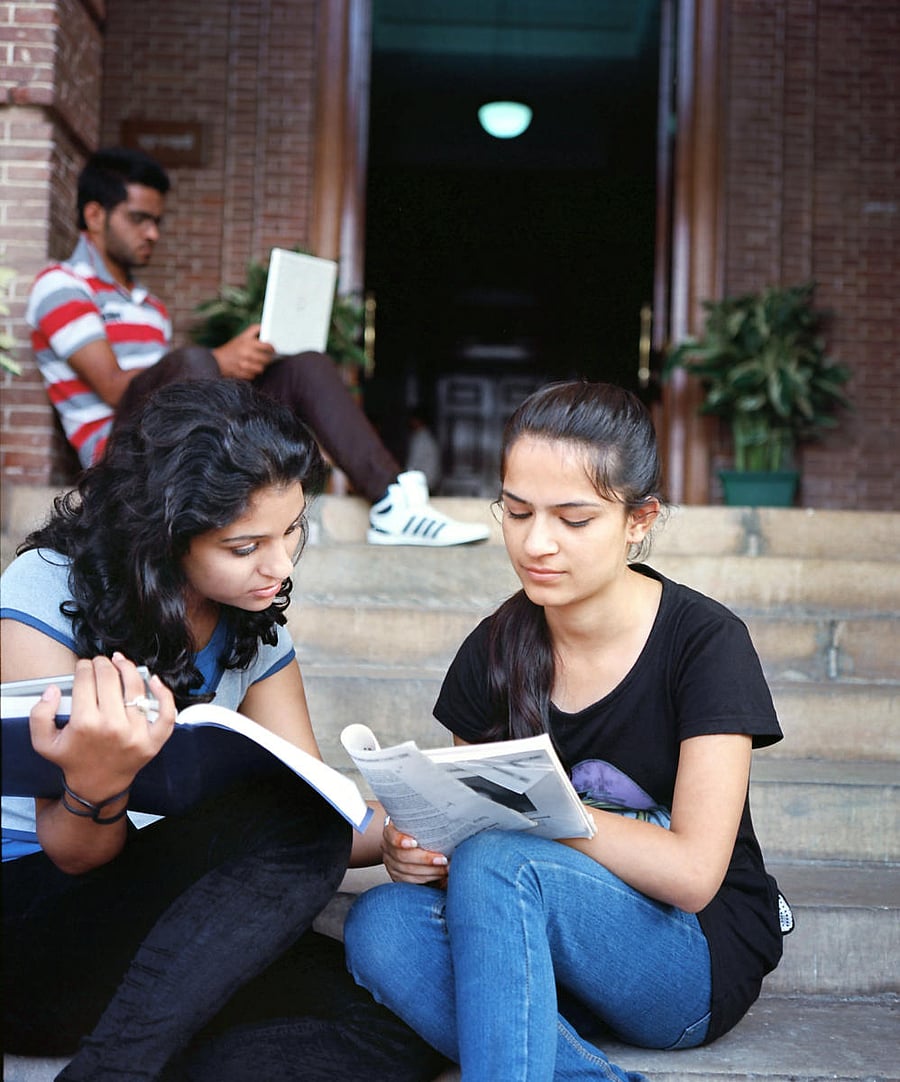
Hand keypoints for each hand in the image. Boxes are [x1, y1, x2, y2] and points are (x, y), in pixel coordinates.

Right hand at [29, 654, 175, 801]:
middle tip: (99, 662)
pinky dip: (164, 694)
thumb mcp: (44, 742)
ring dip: (128, 668)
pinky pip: (166, 713)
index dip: (83, 667)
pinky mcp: (153, 740)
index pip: (86, 680)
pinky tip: (153, 680)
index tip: (83, 665)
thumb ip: (40, 715)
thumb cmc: (73, 760)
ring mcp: (136, 733)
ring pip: (136, 688)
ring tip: (120, 662)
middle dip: (102, 664)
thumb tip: (53, 690)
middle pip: (110, 679)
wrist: (97, 786)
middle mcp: (112, 726)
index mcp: (85, 724)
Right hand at [212, 323, 276, 378]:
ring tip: (255, 363)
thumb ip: (254, 330)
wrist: (217, 361)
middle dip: (267, 359)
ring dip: (260, 367)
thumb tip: (264, 326)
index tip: (272, 349)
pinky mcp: (242, 374)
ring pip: (261, 369)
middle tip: (264, 357)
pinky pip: (254, 375)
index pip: (267, 346)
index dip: (272, 348)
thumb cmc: (232, 348)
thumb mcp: (242, 336)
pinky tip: (248, 369)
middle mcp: (247, 354)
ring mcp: (244, 365)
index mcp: (248, 343)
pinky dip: (253, 373)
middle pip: (266, 359)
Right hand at [381, 816, 448, 886]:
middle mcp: (388, 848)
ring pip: (408, 872)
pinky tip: (439, 876)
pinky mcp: (397, 876)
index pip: (392, 836)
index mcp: (390, 831)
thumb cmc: (417, 829)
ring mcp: (391, 864)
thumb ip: (425, 822)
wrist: (408, 839)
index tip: (415, 842)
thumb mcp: (417, 822)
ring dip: (430, 871)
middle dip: (425, 860)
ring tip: (446, 869)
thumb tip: (446, 821)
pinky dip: (426, 879)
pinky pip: (410, 881)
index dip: (401, 840)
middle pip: (402, 857)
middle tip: (443, 859)